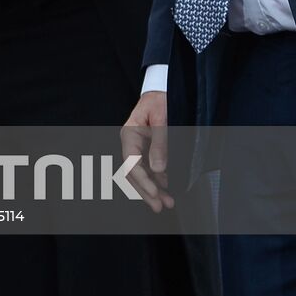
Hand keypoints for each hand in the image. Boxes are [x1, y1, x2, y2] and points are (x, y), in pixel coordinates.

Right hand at [120, 91, 173, 211]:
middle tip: (159, 206)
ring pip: (142, 173)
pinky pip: (150, 168)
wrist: (164, 88)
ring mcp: (139, 146)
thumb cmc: (161, 99)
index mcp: (129, 134)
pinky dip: (157, 180)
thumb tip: (158, 169)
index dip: (143, 180)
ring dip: (152, 189)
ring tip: (166, 202)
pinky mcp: (148, 148)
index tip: (155, 192)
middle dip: (146, 191)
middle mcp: (131, 142)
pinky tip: (166, 188)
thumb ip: (160, 144)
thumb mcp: (162, 119)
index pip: (131, 163)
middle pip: (133, 173)